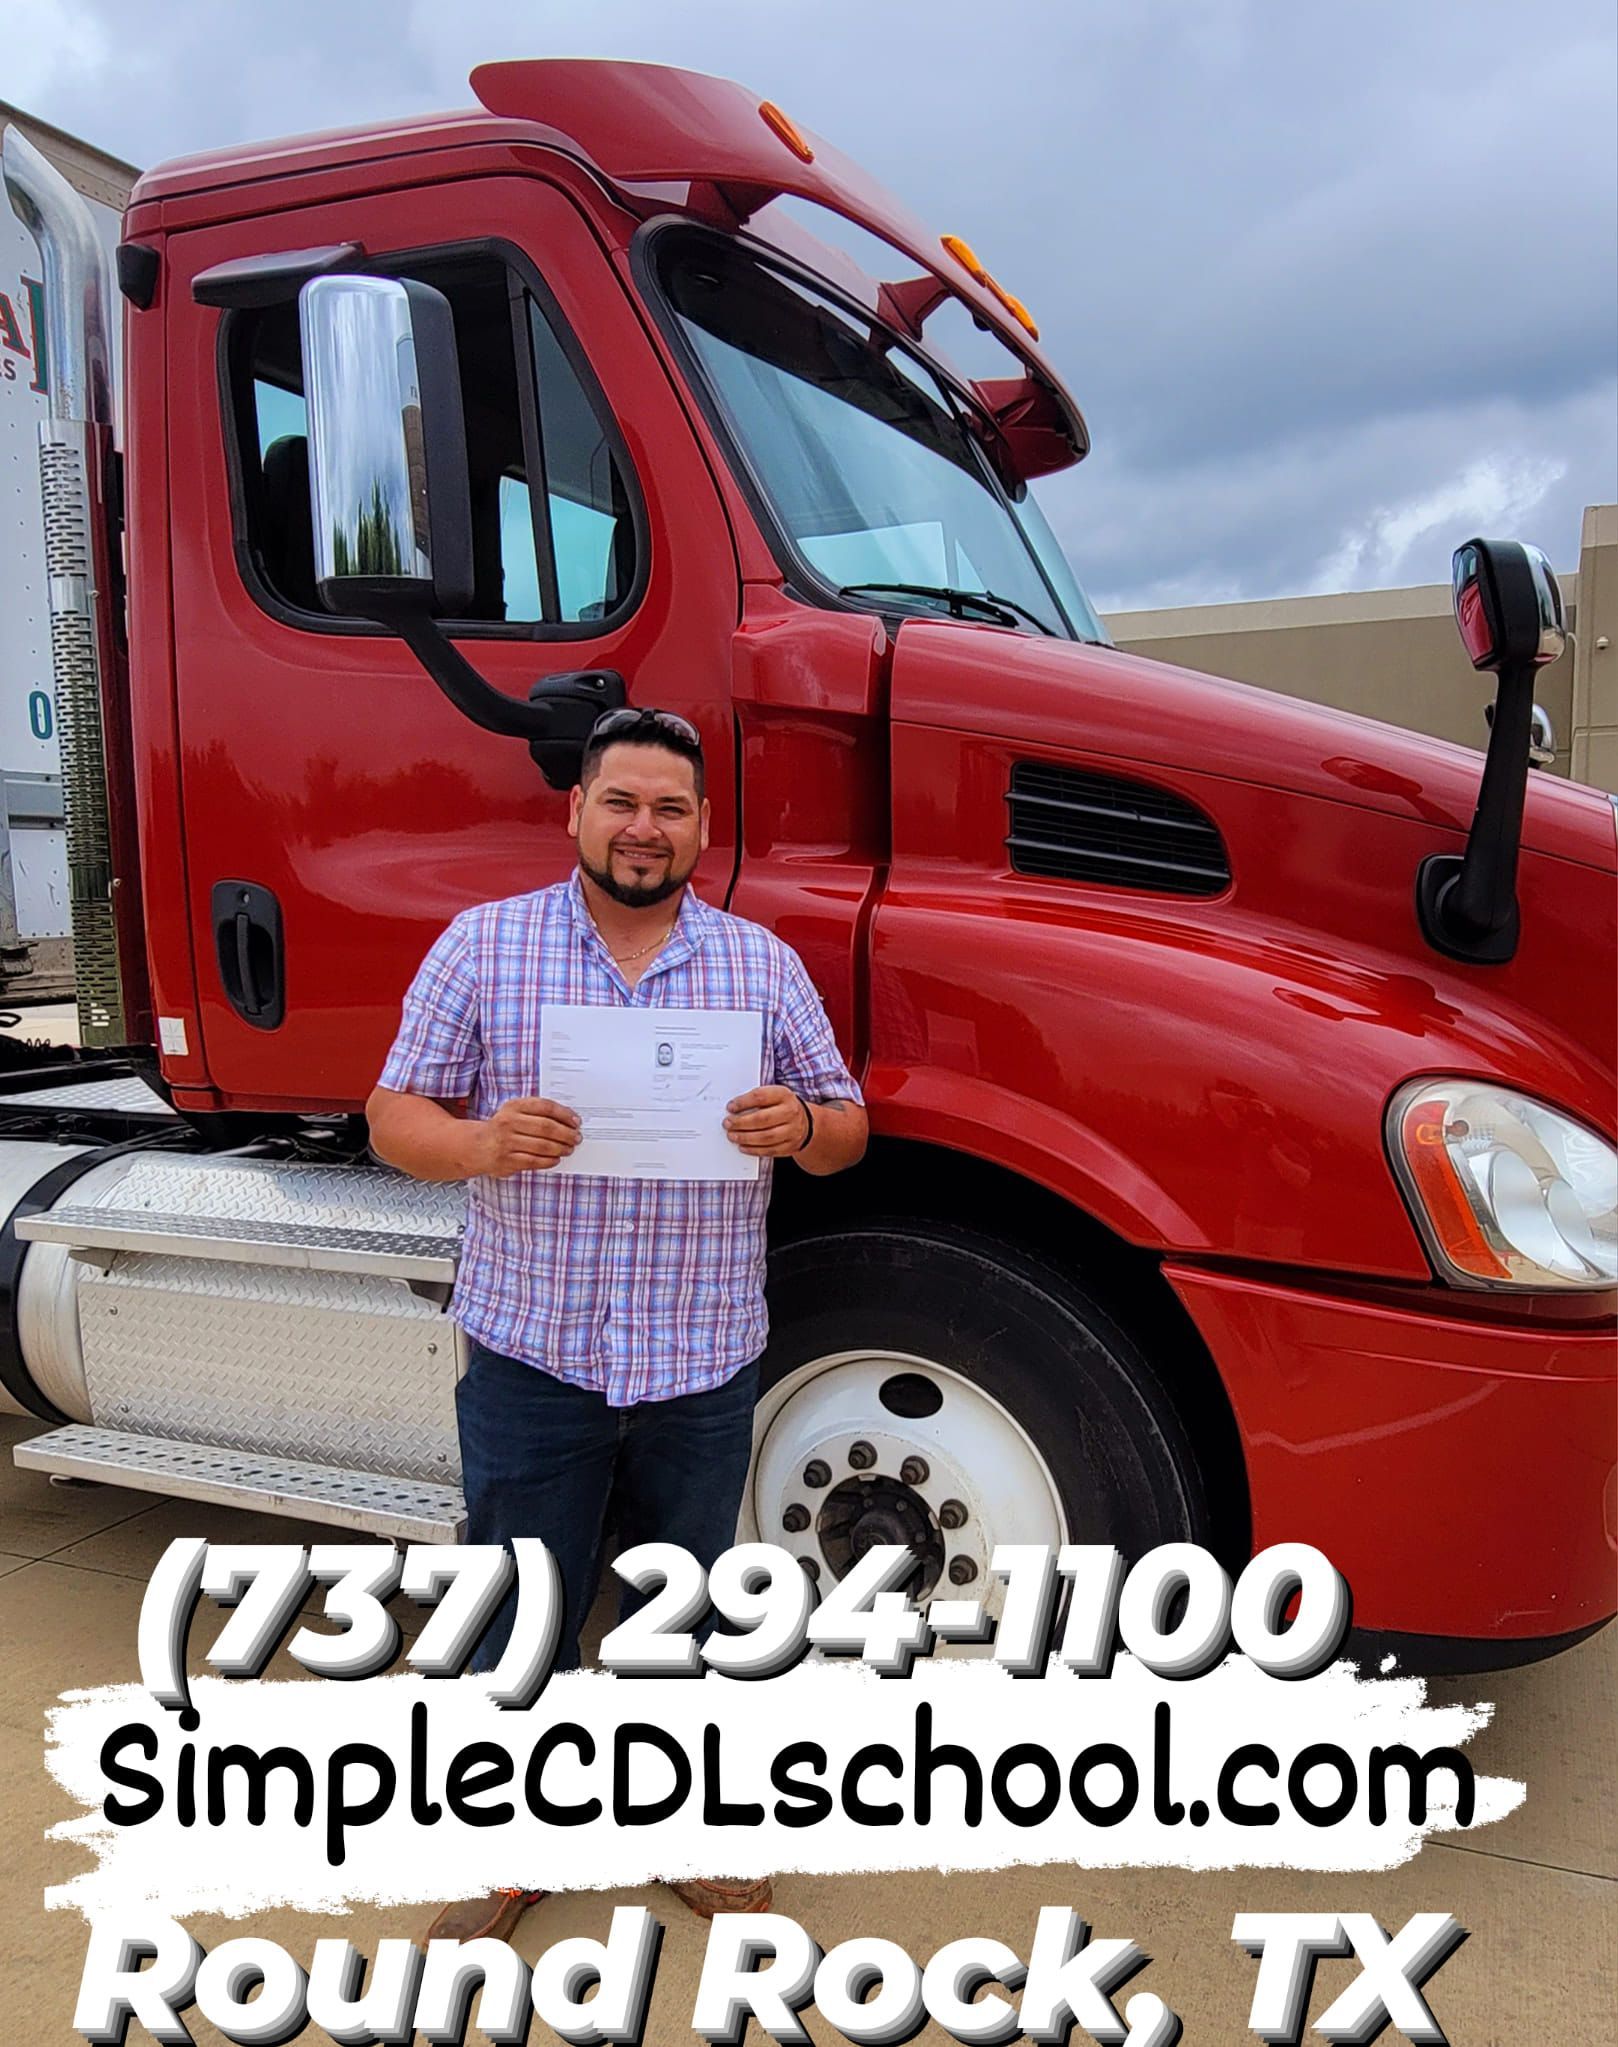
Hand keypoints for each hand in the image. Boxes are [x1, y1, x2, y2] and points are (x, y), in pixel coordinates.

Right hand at [466, 1097, 581, 1176]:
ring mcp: (507, 1142)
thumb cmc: (505, 1127)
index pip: (545, 1107)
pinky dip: (548, 1161)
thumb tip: (569, 1120)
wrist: (479, 1146)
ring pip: (542, 1146)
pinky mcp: (507, 1160)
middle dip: (566, 1133)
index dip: (564, 1114)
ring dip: (560, 1148)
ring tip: (569, 1149)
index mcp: (514, 1106)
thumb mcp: (516, 1112)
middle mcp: (509, 1122)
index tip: (576, 1121)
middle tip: (576, 1138)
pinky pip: (534, 1161)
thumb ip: (538, 1112)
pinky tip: (556, 1159)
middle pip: (546, 1127)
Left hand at [724, 1085, 810, 1158]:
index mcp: (784, 1095)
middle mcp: (791, 1112)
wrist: (805, 1122)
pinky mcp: (790, 1146)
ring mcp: (793, 1130)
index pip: (761, 1097)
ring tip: (732, 1136)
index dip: (743, 1102)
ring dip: (745, 1138)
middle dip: (741, 1123)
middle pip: (763, 1119)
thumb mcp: (774, 1096)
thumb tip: (733, 1108)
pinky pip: (770, 1150)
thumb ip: (756, 1099)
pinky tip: (743, 1147)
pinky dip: (754, 1150)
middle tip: (727, 1124)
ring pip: (766, 1137)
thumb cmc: (782, 1106)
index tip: (730, 1107)